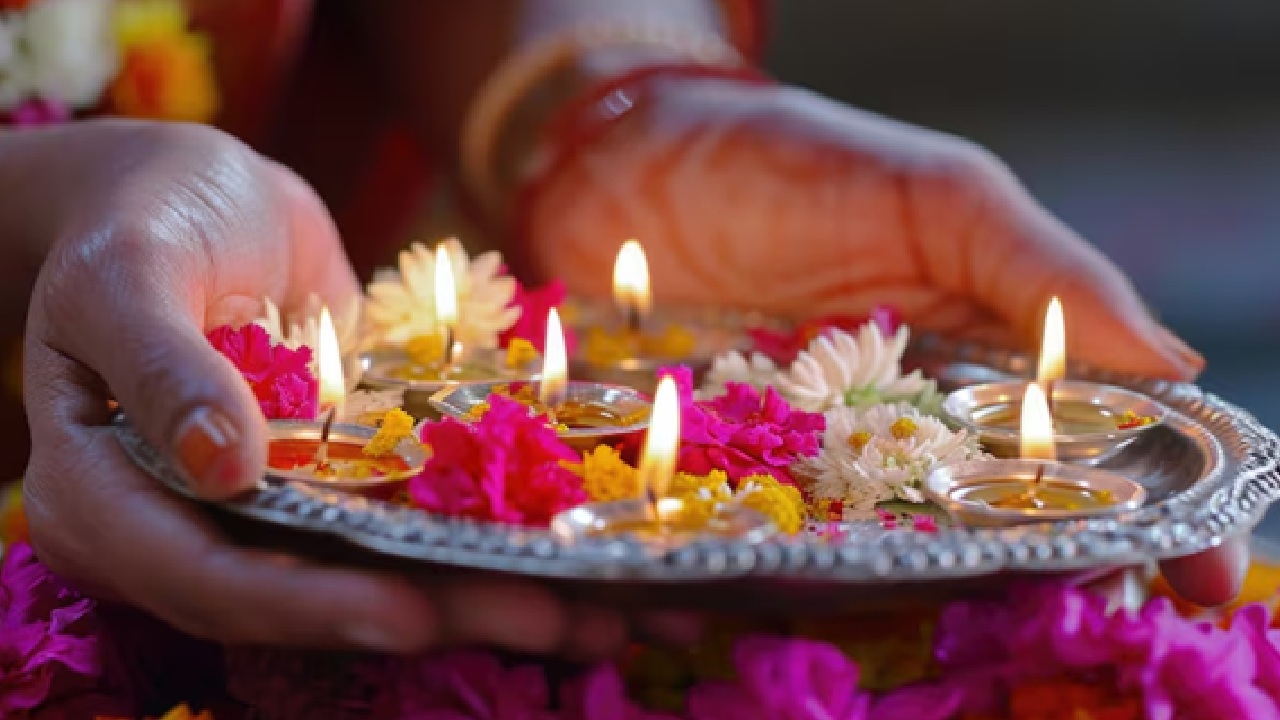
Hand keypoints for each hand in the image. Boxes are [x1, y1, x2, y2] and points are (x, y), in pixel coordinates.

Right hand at [18, 120, 660, 653]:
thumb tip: (226, 469)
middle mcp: (198, 531)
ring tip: (603, 608)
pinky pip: (419, 512)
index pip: (207, 578)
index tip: (410, 613)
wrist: (201, 196)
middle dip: (439, 611)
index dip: (310, 606)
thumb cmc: (139, 222)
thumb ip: (160, 365)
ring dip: (491, 591)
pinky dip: (492, 532)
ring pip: (384, 567)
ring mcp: (283, 508)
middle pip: (317, 595)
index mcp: (109, 505)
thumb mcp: (125, 274)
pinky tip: (578, 546)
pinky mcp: (347, 476)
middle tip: (554, 618)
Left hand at [520, 72, 1237, 604]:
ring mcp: (804, 461)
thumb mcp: (934, 195)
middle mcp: (896, 431)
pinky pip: (743, 536)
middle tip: (1079, 630)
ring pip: (866, 550)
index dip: (1148, 513)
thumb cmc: (791, 162)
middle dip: (1029, 576)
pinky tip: (744, 589)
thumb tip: (1175, 366)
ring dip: (886, 586)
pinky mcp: (713, 474)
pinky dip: (748, 566)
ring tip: (907, 611)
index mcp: (973, 365)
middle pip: (980, 523)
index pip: (1079, 451)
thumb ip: (1038, 272)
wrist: (634, 156)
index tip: (1202, 576)